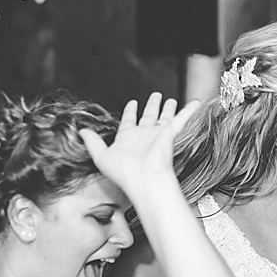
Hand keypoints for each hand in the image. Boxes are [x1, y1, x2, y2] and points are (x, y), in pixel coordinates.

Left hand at [80, 93, 200, 197]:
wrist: (144, 179)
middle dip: (151, 106)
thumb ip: (92, 142)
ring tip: (169, 99)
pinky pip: (181, 119)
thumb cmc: (124, 173)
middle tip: (155, 96)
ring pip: (163, 117)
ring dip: (167, 108)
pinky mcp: (170, 134)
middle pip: (148, 117)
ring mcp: (157, 135)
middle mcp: (143, 136)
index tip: (132, 103)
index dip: (130, 112)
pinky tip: (195, 103)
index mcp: (127, 139)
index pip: (129, 122)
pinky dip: (189, 110)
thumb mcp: (100, 156)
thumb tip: (81, 131)